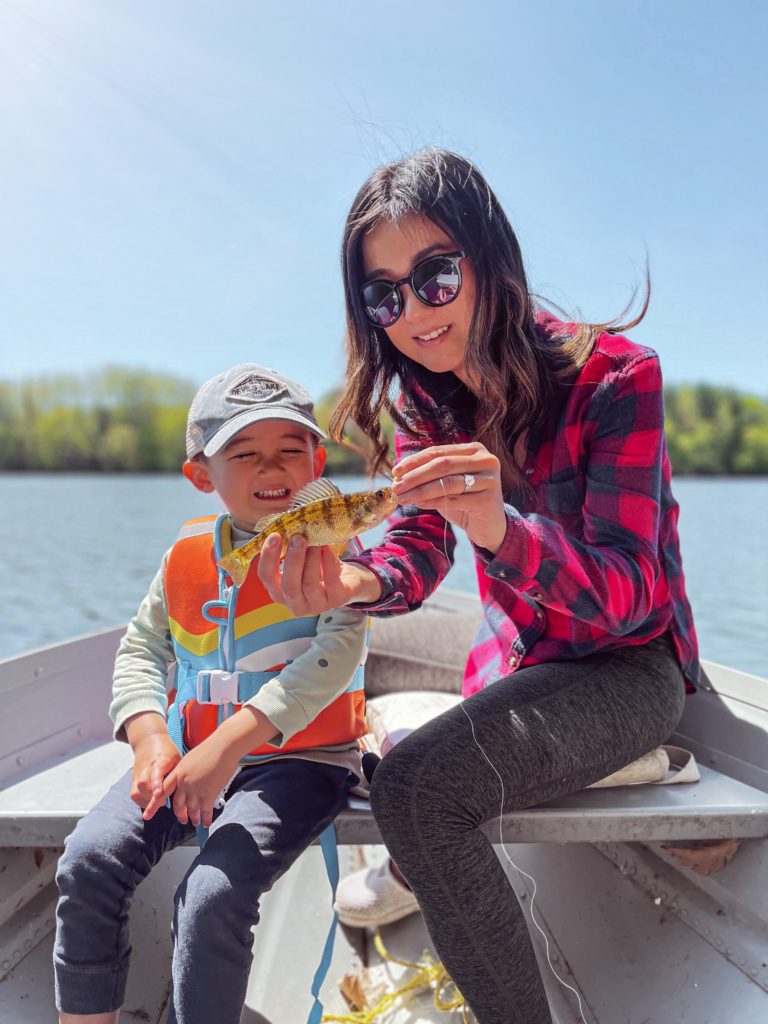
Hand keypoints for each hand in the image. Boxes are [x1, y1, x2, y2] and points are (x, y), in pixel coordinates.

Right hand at [130, 732, 180, 820]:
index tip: (158, 793)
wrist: (148, 740)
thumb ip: (178, 773)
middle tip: (164, 803)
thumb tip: (187, 791)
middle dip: (152, 797)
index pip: (156, 772)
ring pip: (137, 791)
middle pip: (144, 784)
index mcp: (159, 760)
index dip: (156, 783)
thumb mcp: (176, 757)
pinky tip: (151, 803)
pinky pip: (134, 794)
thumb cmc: (167, 751)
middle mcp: (146, 767)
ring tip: (158, 804)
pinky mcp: (134, 779)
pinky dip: (142, 801)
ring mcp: (138, 774)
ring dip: (147, 801)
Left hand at [162, 734, 241, 828]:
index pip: (162, 792)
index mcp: (178, 773)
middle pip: (177, 804)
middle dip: (180, 814)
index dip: (154, 804)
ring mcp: (196, 790)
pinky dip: (206, 819)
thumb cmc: (209, 748)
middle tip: (182, 819)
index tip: (147, 814)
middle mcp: (184, 783)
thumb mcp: (190, 758)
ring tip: (196, 822)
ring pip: (192, 809)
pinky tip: (206, 823)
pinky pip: (205, 811)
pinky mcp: (209, 794)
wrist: (223, 746)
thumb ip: (184, 771)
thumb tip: (183, 779)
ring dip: (194, 817)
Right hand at [257, 536, 381, 616]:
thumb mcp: (302, 559)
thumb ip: (291, 549)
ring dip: (311, 559)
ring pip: (309, 584)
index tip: (275, 536)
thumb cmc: (319, 567)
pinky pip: (331, 582)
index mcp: (280, 592)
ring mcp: (317, 606)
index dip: (267, 557)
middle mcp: (295, 604)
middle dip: (292, 560)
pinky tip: (327, 548)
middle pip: (288, 587)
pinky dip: (328, 562)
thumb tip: (287, 526)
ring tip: (316, 542)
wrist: (348, 579)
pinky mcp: (337, 600)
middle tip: (298, 538)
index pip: (266, 578)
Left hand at [393, 442, 506, 553]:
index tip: (395, 471)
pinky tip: (418, 504)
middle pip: (442, 465)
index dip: (415, 461)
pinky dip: (432, 501)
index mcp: (474, 450)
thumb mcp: (447, 484)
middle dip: (415, 476)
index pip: (439, 452)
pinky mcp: (489, 499)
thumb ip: (429, 475)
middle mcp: (486, 460)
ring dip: (420, 490)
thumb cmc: (464, 502)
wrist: (489, 527)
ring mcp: (490, 479)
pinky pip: (454, 499)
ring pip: (447, 482)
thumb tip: (398, 475)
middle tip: (396, 487)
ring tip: (402, 498)